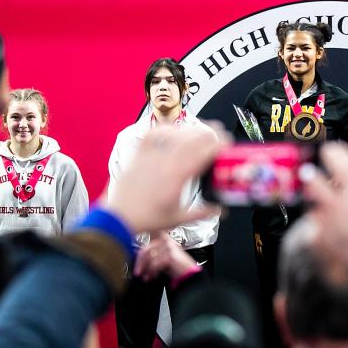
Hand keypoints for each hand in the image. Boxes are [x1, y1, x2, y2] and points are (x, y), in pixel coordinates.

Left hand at [104, 124, 223, 234]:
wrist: (120, 217)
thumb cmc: (147, 219)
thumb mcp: (178, 218)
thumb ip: (202, 213)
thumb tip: (219, 209)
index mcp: (178, 176)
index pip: (203, 153)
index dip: (218, 145)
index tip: (227, 144)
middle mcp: (165, 162)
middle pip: (192, 139)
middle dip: (209, 133)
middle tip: (219, 133)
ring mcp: (151, 156)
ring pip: (175, 134)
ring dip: (191, 130)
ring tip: (201, 130)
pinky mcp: (139, 155)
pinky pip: (152, 134)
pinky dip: (164, 129)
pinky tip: (173, 129)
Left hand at [133, 232, 197, 281]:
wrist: (189, 274)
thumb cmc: (177, 267)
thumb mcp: (162, 258)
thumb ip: (152, 254)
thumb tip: (138, 258)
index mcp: (163, 238)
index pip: (146, 244)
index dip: (139, 256)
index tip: (136, 265)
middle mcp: (166, 240)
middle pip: (146, 250)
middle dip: (140, 263)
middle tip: (138, 272)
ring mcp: (168, 246)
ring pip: (150, 258)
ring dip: (146, 269)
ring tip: (146, 276)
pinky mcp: (170, 254)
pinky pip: (155, 263)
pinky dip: (152, 272)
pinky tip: (152, 276)